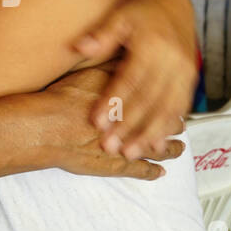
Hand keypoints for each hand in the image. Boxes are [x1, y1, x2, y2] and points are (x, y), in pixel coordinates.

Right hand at [44, 68, 184, 180]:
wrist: (49, 126)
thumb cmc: (65, 99)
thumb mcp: (90, 72)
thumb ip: (111, 66)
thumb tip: (125, 57)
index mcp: (131, 98)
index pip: (157, 99)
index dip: (166, 100)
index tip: (173, 102)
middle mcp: (134, 123)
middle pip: (161, 123)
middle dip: (172, 124)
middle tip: (181, 126)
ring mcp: (127, 146)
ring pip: (157, 148)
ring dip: (169, 148)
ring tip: (179, 148)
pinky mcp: (117, 166)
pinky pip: (141, 171)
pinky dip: (152, 172)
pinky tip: (160, 173)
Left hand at [70, 0, 197, 159]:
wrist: (175, 3)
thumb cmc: (141, 11)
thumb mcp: (119, 16)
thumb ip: (101, 35)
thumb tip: (80, 47)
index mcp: (152, 45)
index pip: (129, 79)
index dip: (113, 102)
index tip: (96, 121)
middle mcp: (171, 60)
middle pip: (148, 100)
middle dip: (129, 126)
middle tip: (110, 146)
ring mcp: (184, 71)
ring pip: (167, 109)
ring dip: (149, 134)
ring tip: (130, 153)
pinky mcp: (190, 79)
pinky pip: (181, 107)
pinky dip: (168, 127)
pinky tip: (155, 144)